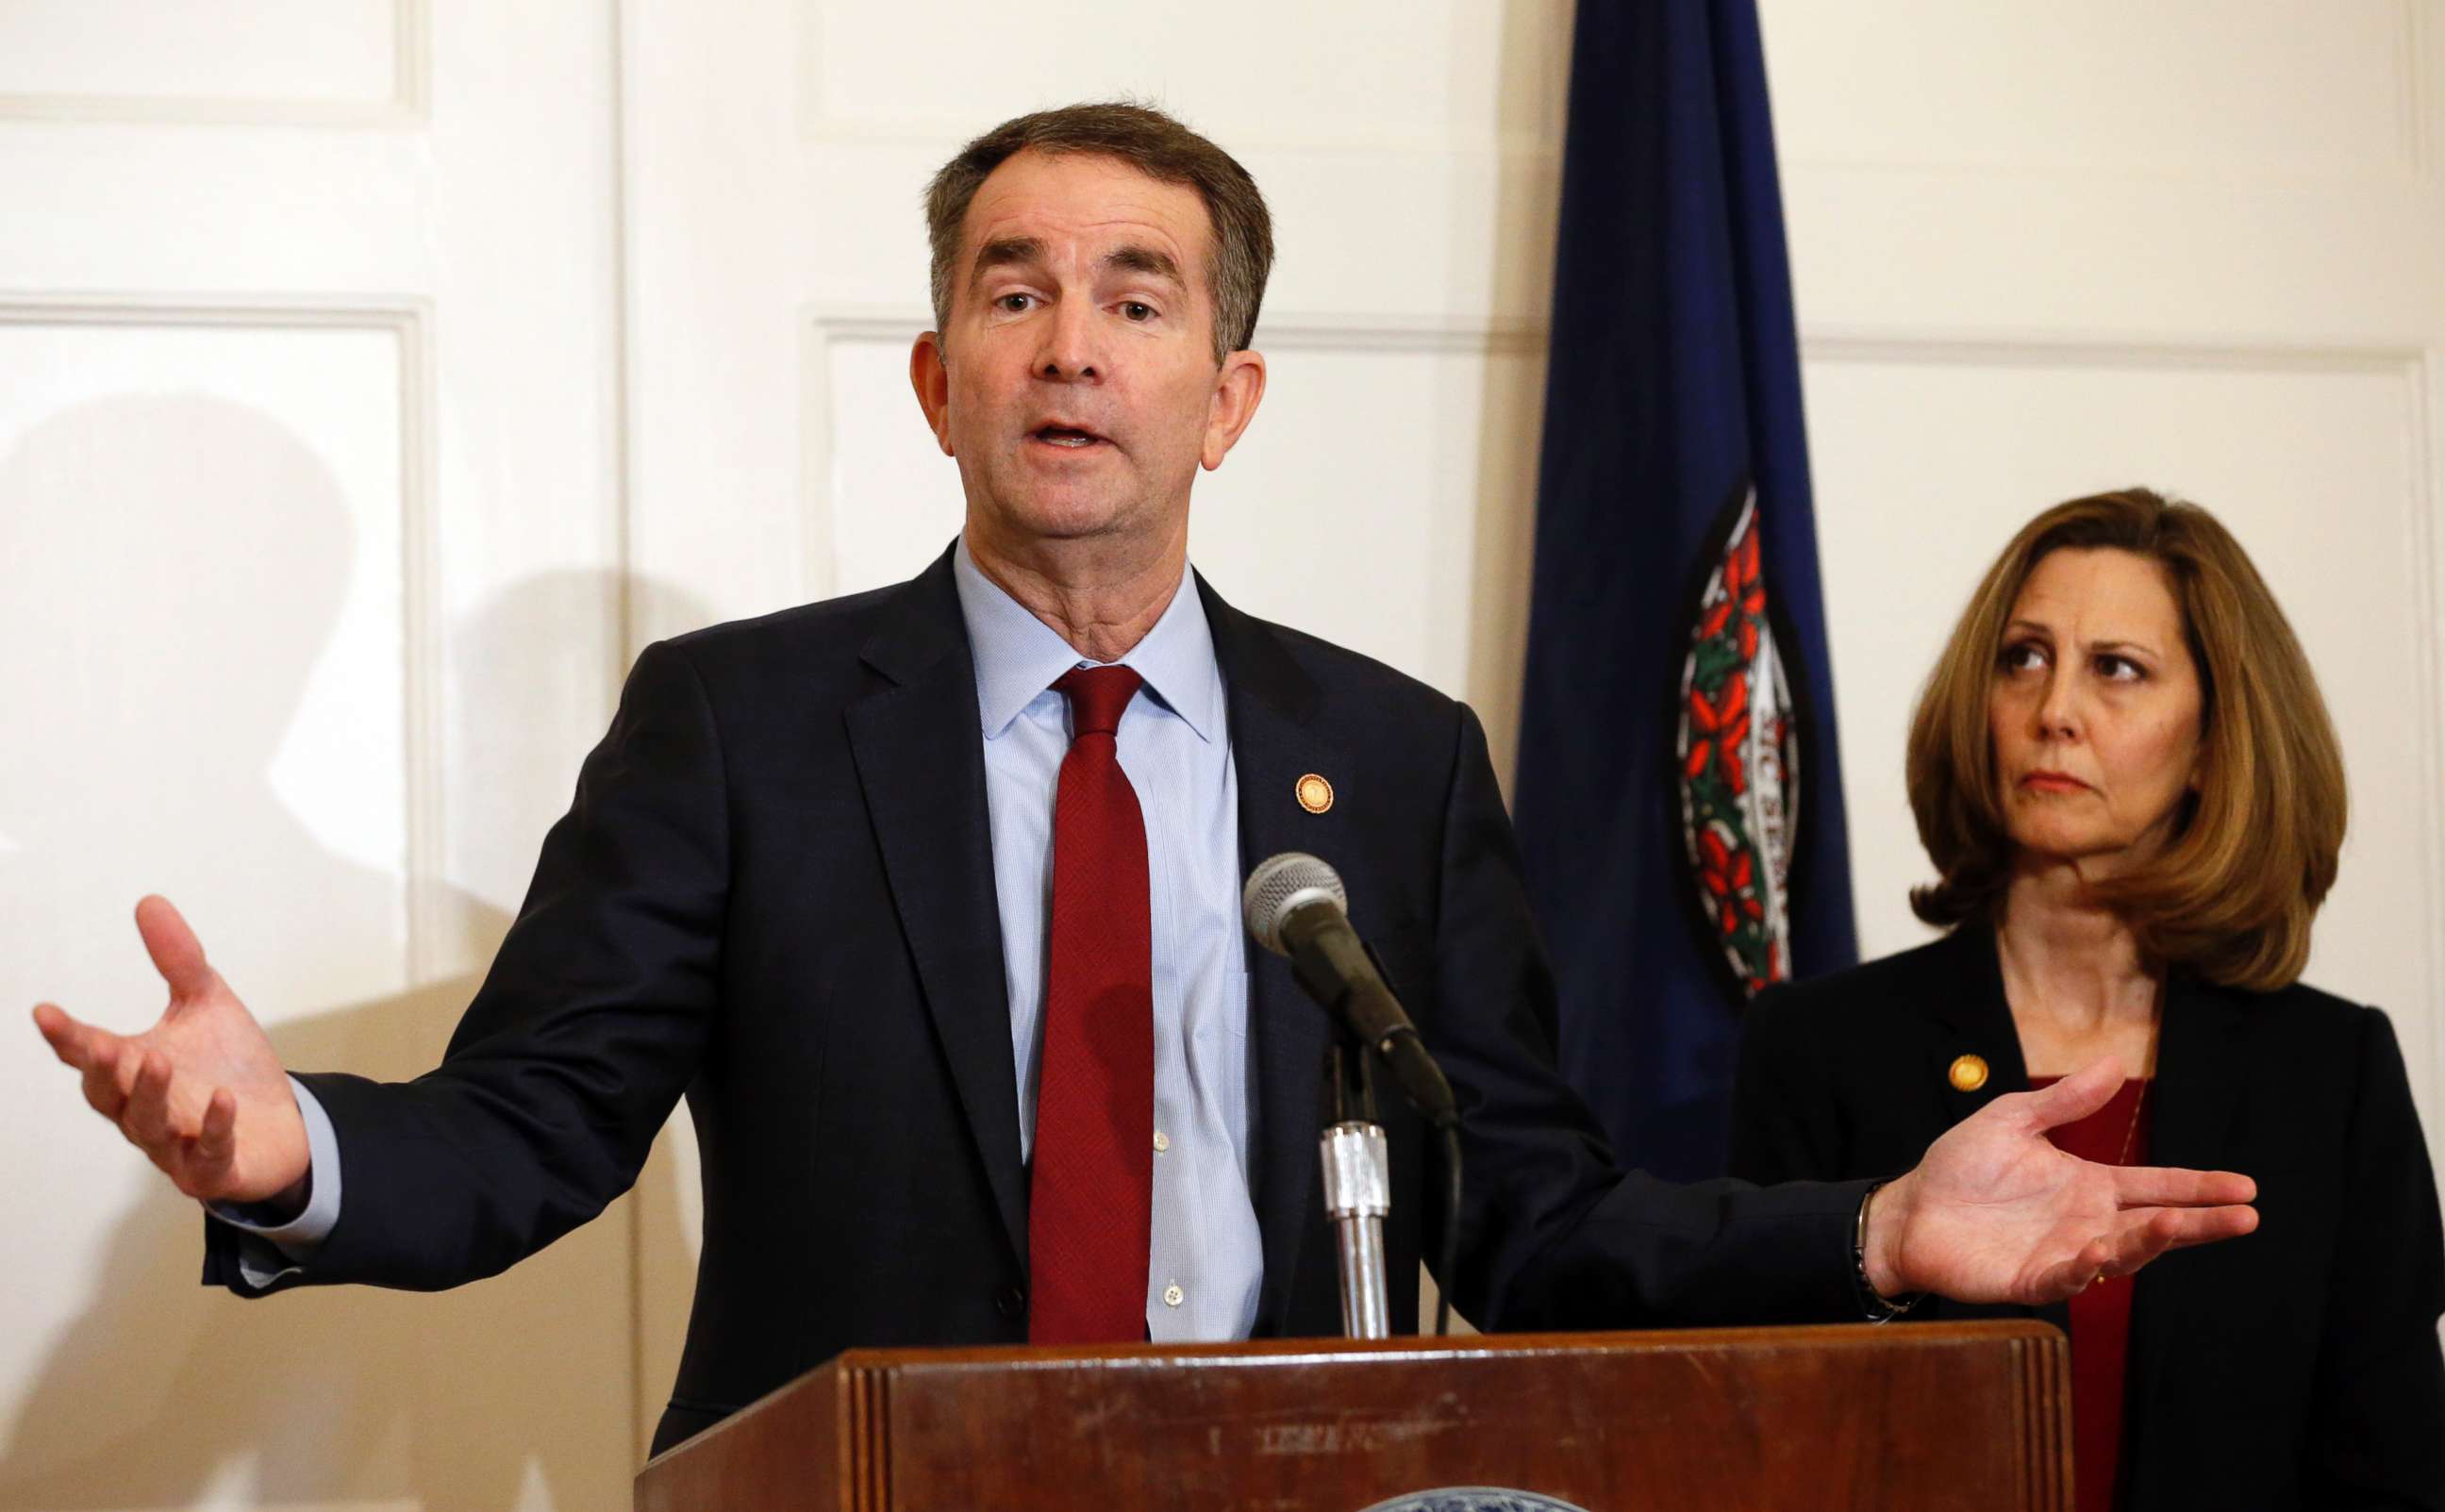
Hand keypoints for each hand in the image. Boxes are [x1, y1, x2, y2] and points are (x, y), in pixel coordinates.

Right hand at [31, 896, 308, 1208]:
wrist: (278, 1124)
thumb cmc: (229, 1067)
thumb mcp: (207, 1004)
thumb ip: (178, 960)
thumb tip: (148, 901)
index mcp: (134, 1070)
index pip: (90, 1053)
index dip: (67, 1036)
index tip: (45, 1012)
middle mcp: (145, 1111)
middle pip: (109, 1095)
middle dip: (104, 1070)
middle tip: (102, 1044)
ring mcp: (177, 1145)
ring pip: (150, 1127)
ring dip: (150, 1096)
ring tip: (156, 1062)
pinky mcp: (214, 1170)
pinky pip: (210, 1155)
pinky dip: (215, 1130)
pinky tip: (223, 1103)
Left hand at [1864, 1057, 2257, 1304]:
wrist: (1911, 1208)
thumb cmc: (1961, 1166)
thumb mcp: (2013, 1119)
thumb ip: (2064, 1100)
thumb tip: (2115, 1063)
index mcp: (2090, 1185)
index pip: (2156, 1186)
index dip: (2199, 1188)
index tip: (2246, 1187)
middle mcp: (2087, 1223)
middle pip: (2155, 1225)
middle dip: (2200, 1223)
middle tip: (2246, 1217)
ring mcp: (2063, 1254)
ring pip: (2121, 1254)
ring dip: (2148, 1242)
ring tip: (2174, 1223)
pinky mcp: (2031, 1279)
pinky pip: (2066, 1278)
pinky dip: (2085, 1268)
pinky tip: (2099, 1251)